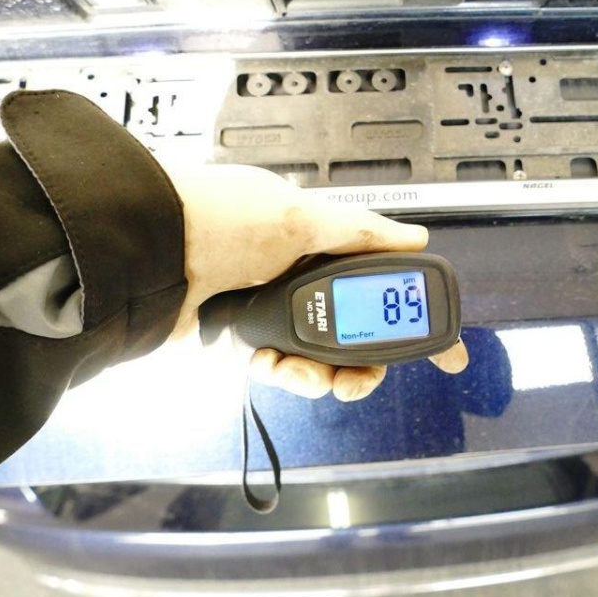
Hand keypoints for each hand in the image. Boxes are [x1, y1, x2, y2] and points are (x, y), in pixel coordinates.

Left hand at [165, 164, 467, 400]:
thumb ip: (361, 233)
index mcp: (324, 247)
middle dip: (362, 366)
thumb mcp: (300, 217)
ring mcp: (278, 314)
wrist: (149, 250)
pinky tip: (267, 362)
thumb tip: (415, 236)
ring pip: (324, 362)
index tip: (447, 354)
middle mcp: (306, 280)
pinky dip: (283, 374)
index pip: (387, 286)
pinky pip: (285, 371)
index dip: (418, 321)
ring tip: (298, 368)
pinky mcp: (249, 341)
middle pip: (361, 339)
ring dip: (318, 375)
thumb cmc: (220, 219)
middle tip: (355, 379)